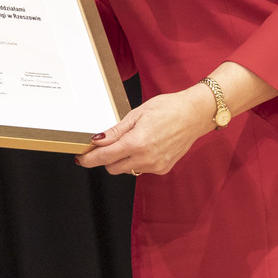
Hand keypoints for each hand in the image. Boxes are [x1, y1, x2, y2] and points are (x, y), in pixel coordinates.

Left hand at [76, 85, 216, 175]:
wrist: (195, 114)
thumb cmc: (169, 108)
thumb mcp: (137, 114)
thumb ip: (116, 131)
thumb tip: (97, 140)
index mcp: (137, 143)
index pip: (105, 157)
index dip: (89, 159)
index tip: (81, 159)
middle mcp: (146, 158)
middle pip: (112, 168)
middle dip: (106, 158)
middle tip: (107, 144)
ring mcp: (156, 166)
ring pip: (127, 170)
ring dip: (122, 160)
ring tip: (133, 140)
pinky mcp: (163, 169)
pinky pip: (141, 169)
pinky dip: (137, 160)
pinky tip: (146, 146)